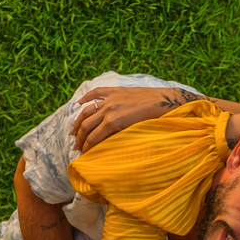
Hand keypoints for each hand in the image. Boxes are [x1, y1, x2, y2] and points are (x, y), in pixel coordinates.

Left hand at [69, 86, 204, 150]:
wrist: (165, 102)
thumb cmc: (154, 100)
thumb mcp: (133, 93)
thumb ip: (120, 100)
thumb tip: (113, 113)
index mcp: (112, 91)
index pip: (88, 103)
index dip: (80, 117)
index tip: (76, 127)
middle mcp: (107, 101)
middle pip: (84, 117)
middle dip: (77, 131)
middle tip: (75, 142)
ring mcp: (110, 110)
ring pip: (87, 126)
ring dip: (82, 138)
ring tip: (80, 148)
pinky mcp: (115, 121)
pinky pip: (97, 134)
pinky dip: (91, 142)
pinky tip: (86, 147)